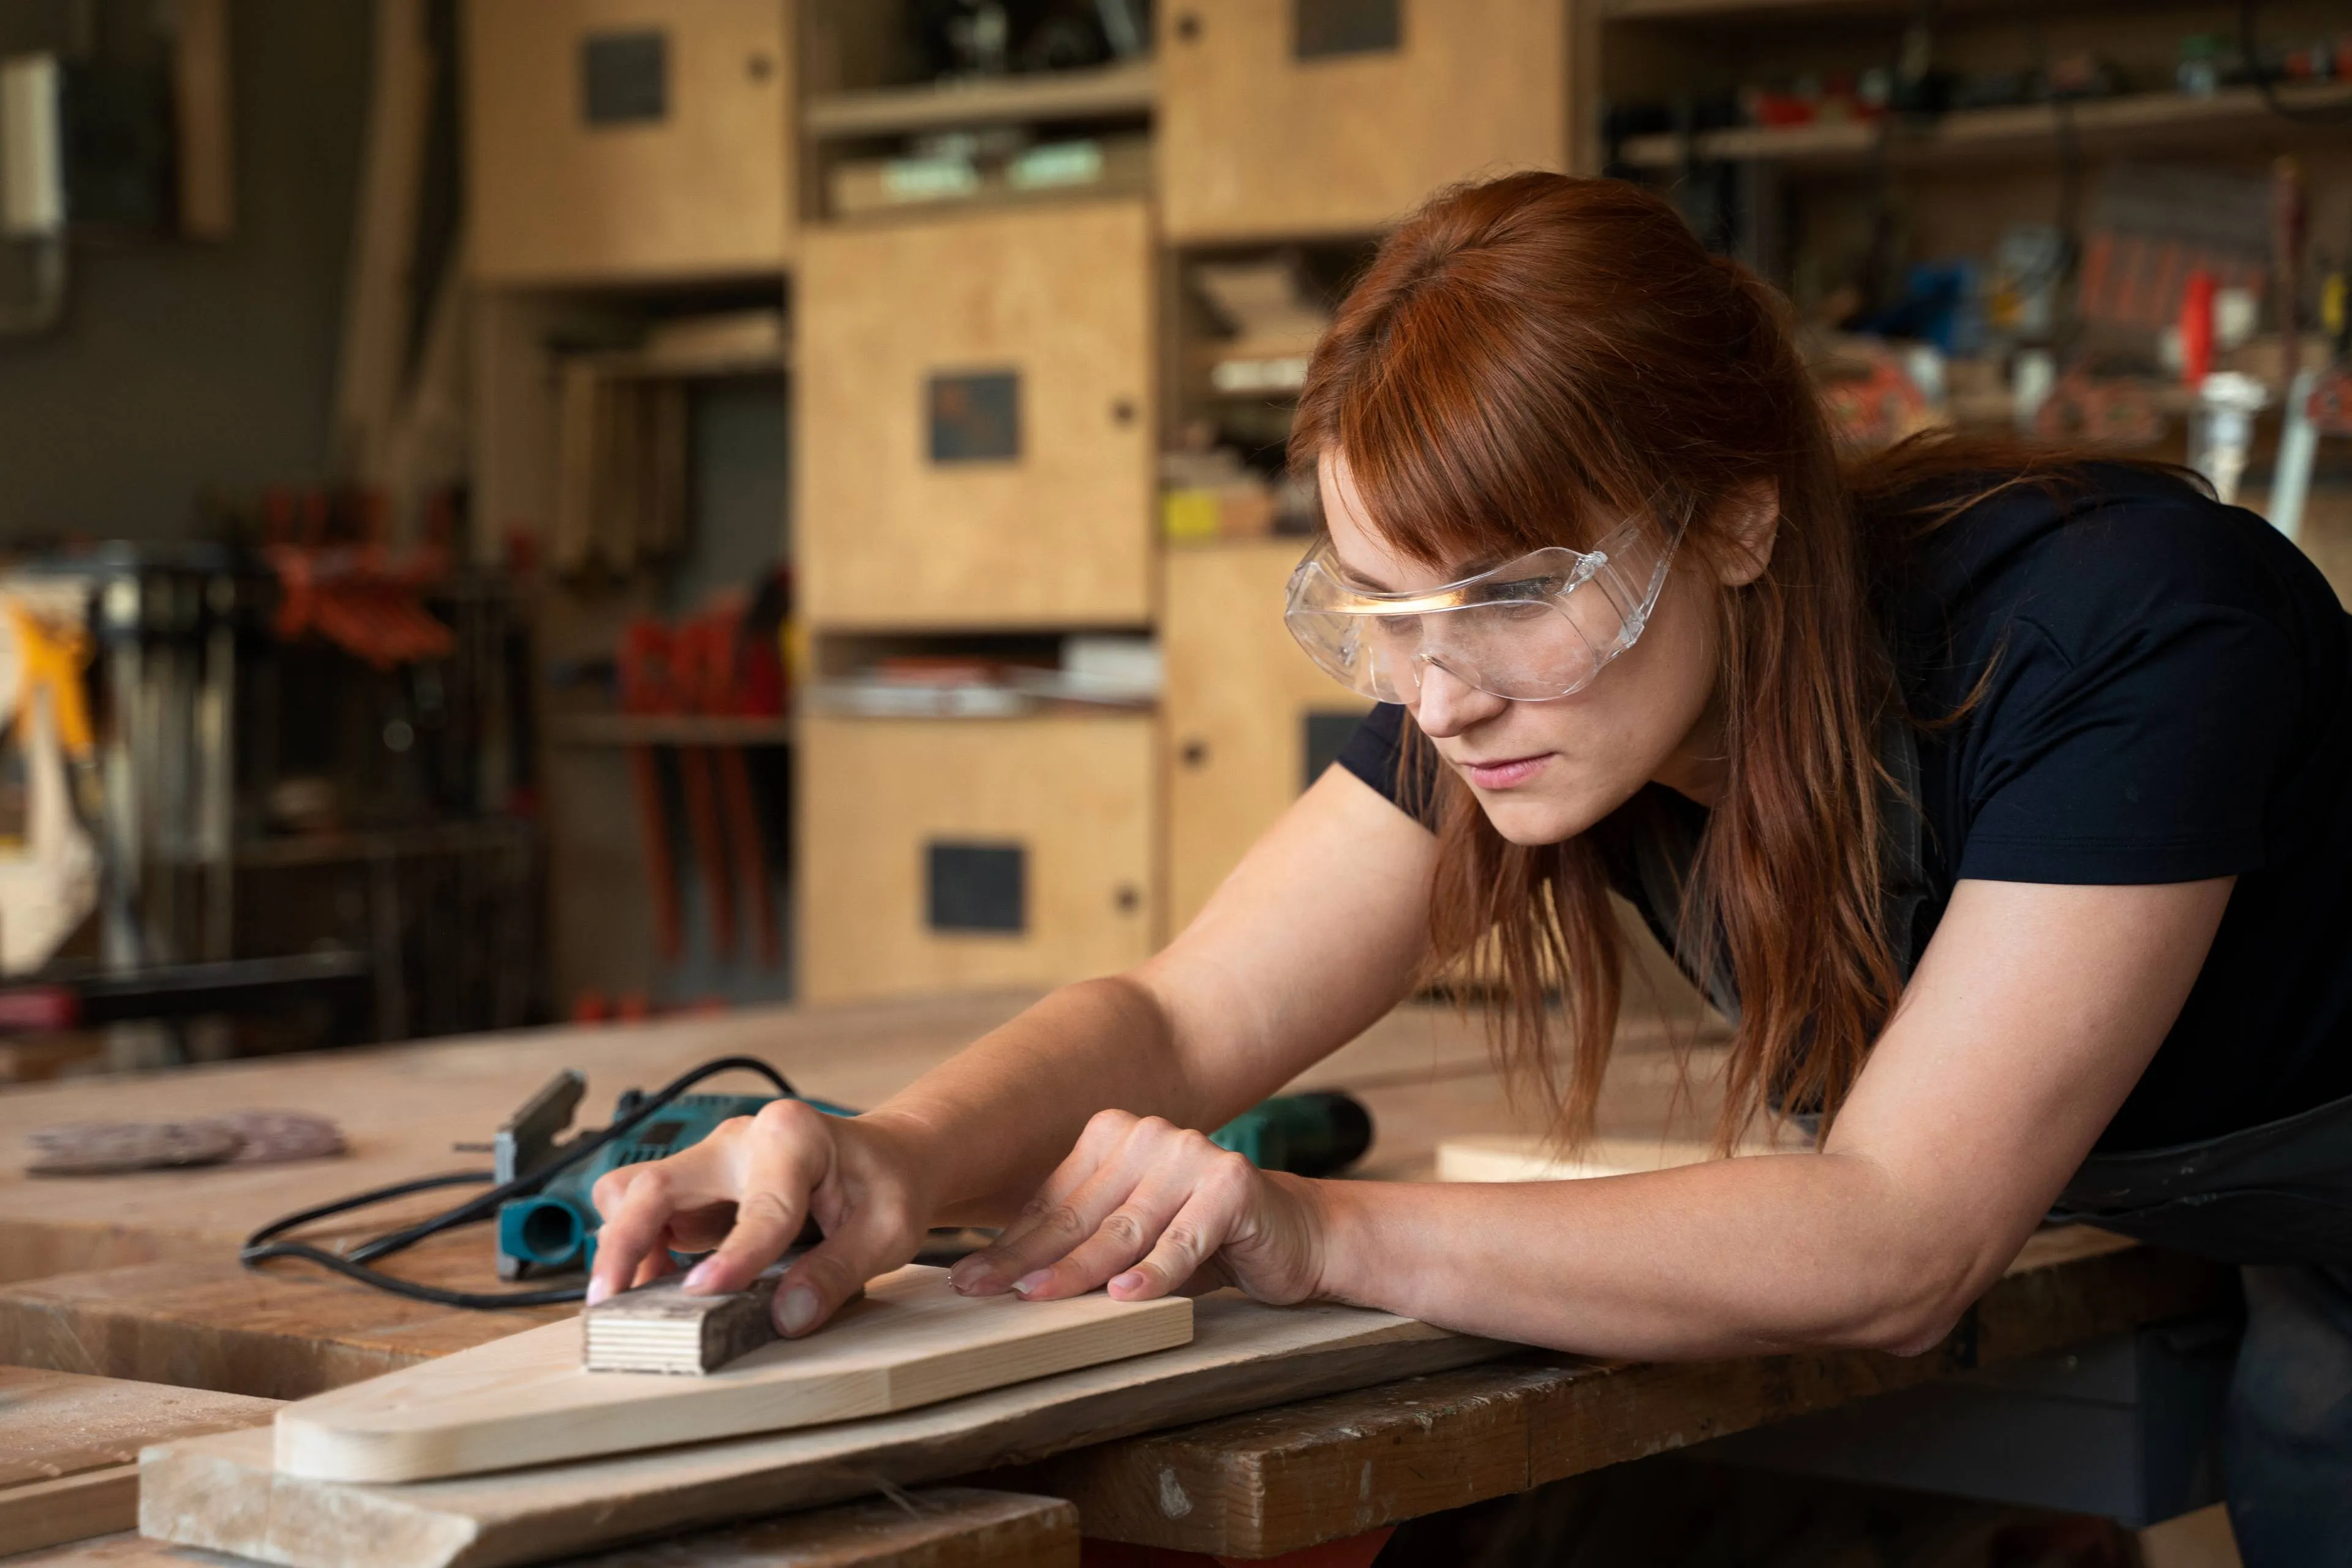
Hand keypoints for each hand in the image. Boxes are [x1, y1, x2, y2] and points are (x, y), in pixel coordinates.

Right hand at [585, 1102, 933, 1337]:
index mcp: (794, 1137)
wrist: (887, 1158)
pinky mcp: (698, 1188)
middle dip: (625, 1241)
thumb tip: (787, 1318)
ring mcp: (711, 1162)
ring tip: (627, 1304)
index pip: (761, 1206)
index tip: (702, 1293)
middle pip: (658, 1182)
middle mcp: (739, 1140)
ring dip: (623, 1247)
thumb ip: (839, 1272)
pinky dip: (638, 1253)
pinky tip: (651, 1291)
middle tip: (608, 1303)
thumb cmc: (889, 1186)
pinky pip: (646, 1213)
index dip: (734, 1254)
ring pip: (636, 1193)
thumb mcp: (888, 1230)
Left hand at [947, 1110, 1327, 1304]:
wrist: (1292, 1236)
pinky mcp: (1232, 1183)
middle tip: (984, 1291)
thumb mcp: (1132, 1237)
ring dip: (1078, 1269)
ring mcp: (1192, 1153)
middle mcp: (1150, 1135)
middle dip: (1029, 1258)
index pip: (1054, 1200)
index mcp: (1116, 1135)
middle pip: (1081, 1214)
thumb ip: (1082, 1239)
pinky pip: (1184, 1240)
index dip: (1011, 1244)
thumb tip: (1001, 1275)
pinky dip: (1154, 1272)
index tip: (969, 1278)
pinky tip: (1125, 1297)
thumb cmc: (1200, 1241)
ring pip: (1124, 1228)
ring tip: (1037, 1297)